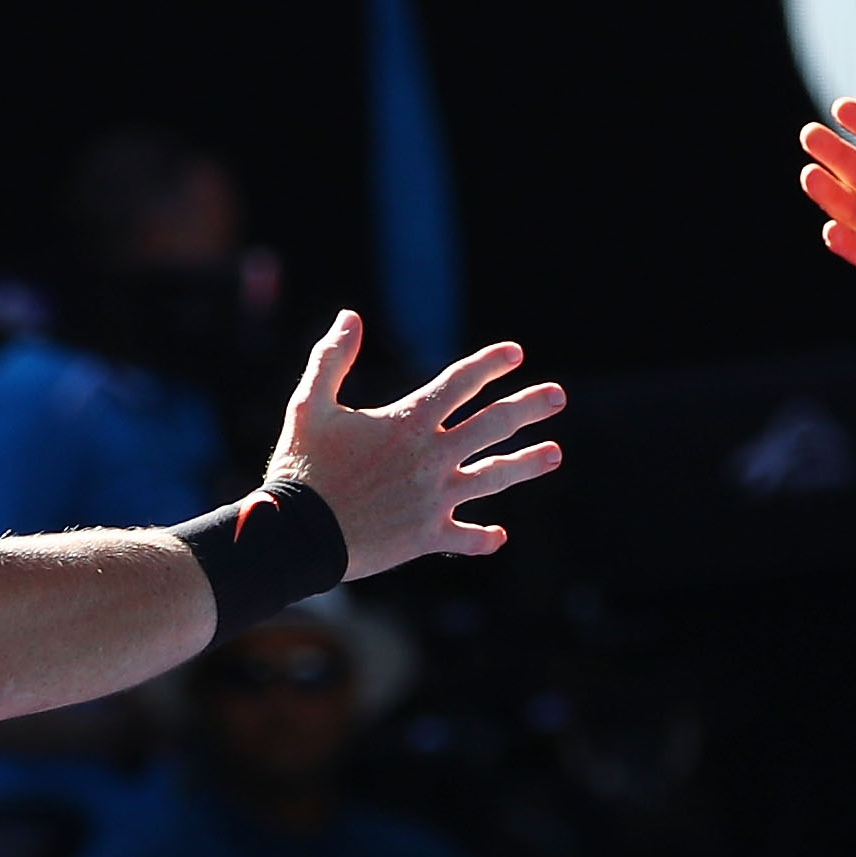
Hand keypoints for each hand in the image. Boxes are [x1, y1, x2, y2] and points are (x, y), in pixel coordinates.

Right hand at [266, 316, 569, 578]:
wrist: (297, 534)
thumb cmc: (302, 467)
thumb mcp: (308, 404)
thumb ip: (332, 358)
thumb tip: (350, 317)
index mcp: (408, 422)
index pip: (459, 383)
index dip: (489, 364)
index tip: (516, 353)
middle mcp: (431, 457)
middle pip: (493, 425)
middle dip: (528, 407)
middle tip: (558, 396)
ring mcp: (433, 498)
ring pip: (493, 477)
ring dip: (527, 464)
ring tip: (555, 454)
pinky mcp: (426, 535)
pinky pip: (464, 538)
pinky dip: (482, 538)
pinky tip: (499, 537)